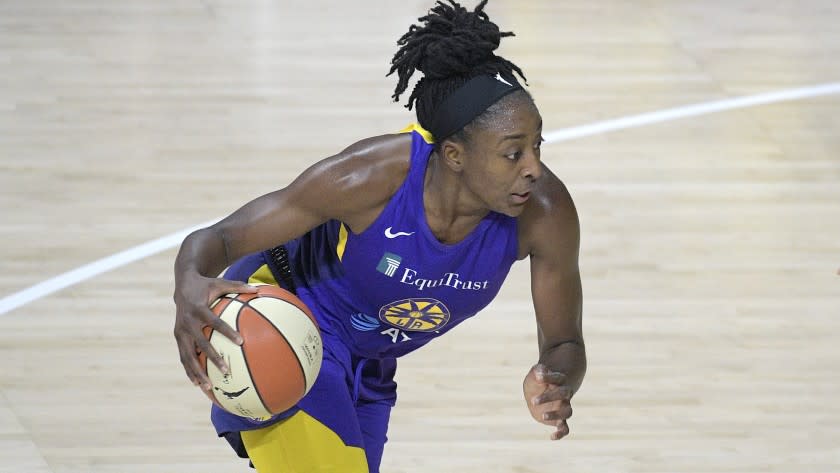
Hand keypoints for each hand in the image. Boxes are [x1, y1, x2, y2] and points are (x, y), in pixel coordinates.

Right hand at [173, 272, 255, 390]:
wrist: (182, 286)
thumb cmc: (206, 286)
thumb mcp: (220, 283)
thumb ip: (238, 286)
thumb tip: (258, 289)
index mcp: (198, 309)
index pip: (215, 322)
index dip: (227, 332)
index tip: (241, 341)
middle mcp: (187, 322)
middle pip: (200, 344)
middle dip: (212, 358)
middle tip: (226, 371)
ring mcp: (180, 332)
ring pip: (187, 356)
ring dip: (197, 372)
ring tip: (208, 387)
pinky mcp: (177, 338)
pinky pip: (183, 357)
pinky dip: (189, 371)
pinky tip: (198, 384)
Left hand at [523, 363, 573, 439]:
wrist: (543, 391)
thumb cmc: (539, 380)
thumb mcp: (535, 373)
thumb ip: (538, 371)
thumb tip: (539, 373)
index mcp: (559, 380)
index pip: (557, 377)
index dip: (549, 377)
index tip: (539, 377)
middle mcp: (564, 394)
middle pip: (564, 394)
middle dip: (549, 397)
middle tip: (533, 401)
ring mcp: (563, 407)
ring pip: (568, 412)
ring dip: (556, 414)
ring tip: (542, 416)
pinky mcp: (559, 419)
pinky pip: (565, 428)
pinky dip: (561, 433)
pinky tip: (552, 436)